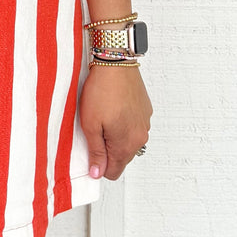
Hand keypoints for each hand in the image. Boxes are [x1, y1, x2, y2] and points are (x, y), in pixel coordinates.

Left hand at [80, 63, 151, 180]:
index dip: (99, 165)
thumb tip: (97, 173)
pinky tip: (113, 108)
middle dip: (107, 149)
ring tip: (104, 116)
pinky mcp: (146, 110)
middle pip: (122, 157)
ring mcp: (145, 123)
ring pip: (128, 141)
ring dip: (116, 135)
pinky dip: (124, 122)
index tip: (90, 151)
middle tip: (94, 129)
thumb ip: (96, 152)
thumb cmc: (101, 90)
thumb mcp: (90, 125)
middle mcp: (141, 137)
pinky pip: (134, 126)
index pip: (114, 172)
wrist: (116, 63)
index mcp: (126, 144)